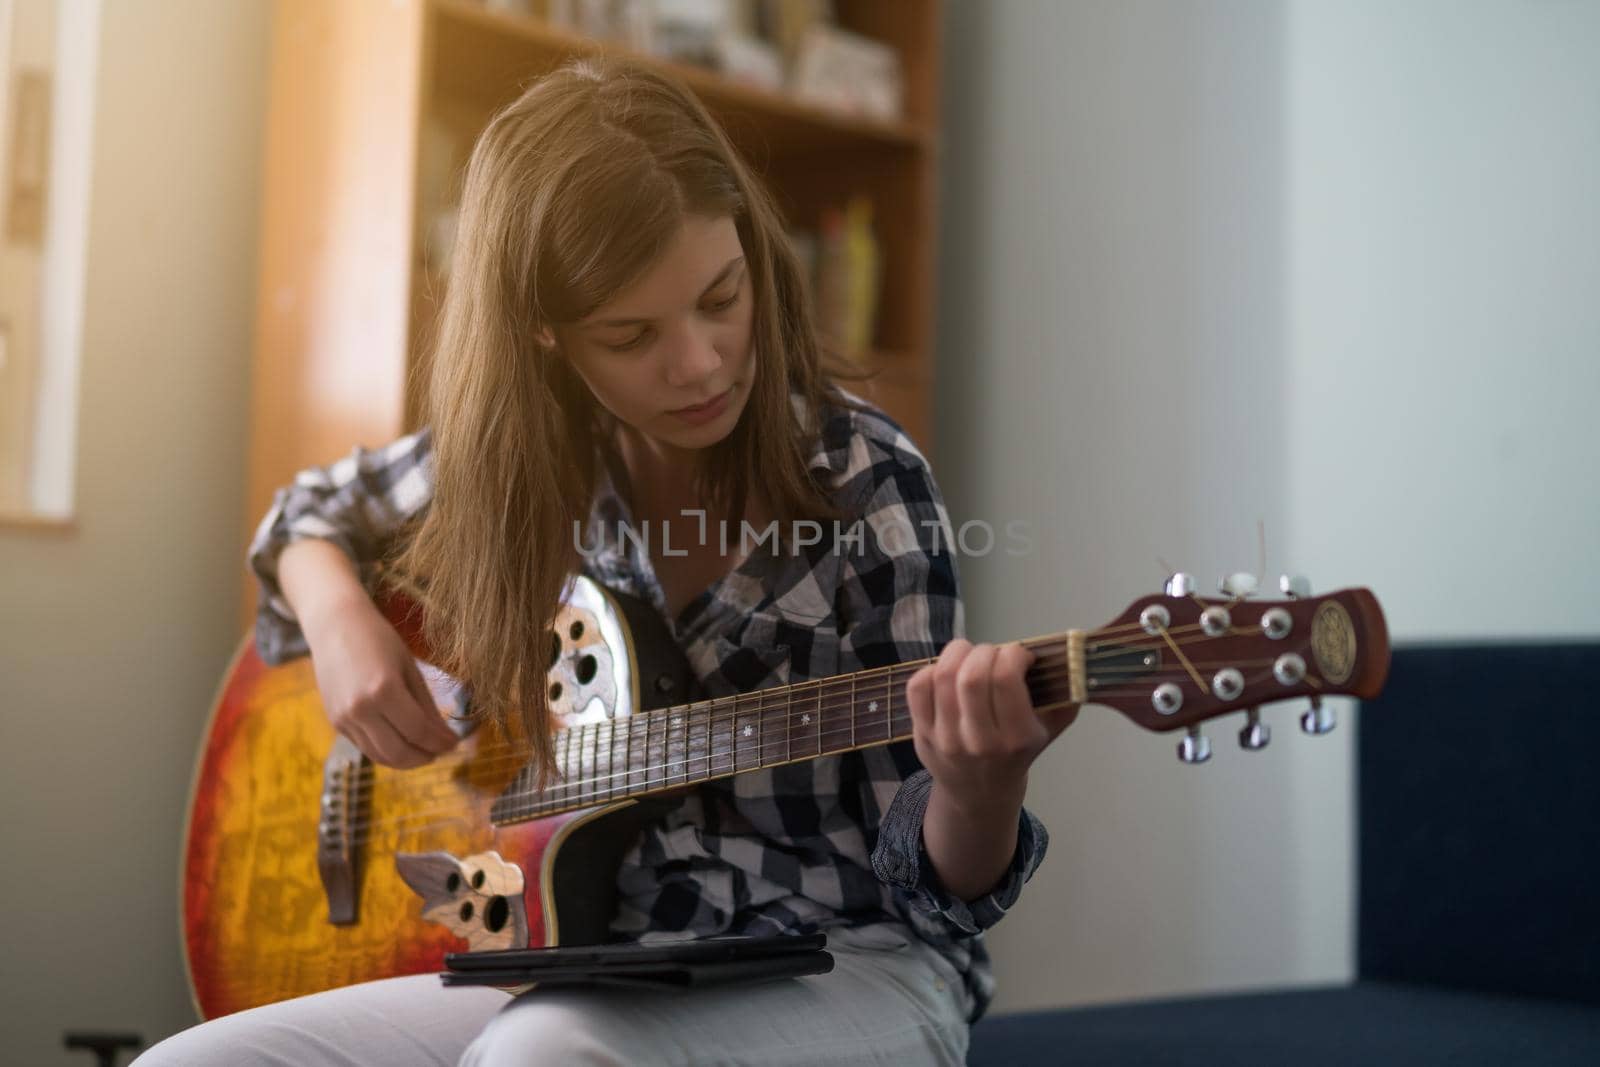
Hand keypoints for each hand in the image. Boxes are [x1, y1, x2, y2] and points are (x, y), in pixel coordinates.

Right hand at [301, 593, 460, 768]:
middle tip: (441, 751)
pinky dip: (387, 752)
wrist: (335, 626)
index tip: (454, 743)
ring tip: (425, 752)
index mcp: (384, 690)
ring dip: (406, 760)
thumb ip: (426, 707)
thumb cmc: (379, 640)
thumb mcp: (410, 669)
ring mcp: (344, 718)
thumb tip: (446, 738)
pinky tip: (402, 743)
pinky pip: (366, 747)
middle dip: (425, 757)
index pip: (418, 731)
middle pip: (399, 751)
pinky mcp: (336, 722)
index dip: (440, 742)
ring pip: (380, 755)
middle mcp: (360, 709)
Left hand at [904, 638, 1078, 811]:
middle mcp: (979, 741)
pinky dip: (931, 668)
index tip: (1019, 655)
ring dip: (958, 653)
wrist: (979, 795)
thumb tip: (1072, 657)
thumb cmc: (1017, 753)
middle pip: (971, 677)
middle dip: (985, 651)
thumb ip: (1066, 695)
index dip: (1013, 654)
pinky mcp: (922, 733)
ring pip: (942, 676)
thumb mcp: (1049, 730)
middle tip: (993, 654)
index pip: (1006, 680)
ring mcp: (946, 739)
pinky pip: (918, 687)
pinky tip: (948, 672)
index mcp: (1016, 739)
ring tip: (971, 655)